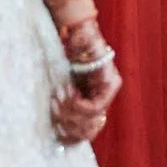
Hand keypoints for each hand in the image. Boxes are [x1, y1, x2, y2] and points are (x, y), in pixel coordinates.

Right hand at [52, 16, 119, 145]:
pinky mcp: (112, 84)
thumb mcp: (65, 85)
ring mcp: (112, 90)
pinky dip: (76, 104)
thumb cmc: (68, 58)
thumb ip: (66, 105)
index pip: (89, 131)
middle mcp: (108, 95)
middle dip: (69, 124)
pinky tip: (67, 91)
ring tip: (57, 98)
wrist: (78, 34)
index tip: (56, 126)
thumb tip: (58, 131)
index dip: (71, 133)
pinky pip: (94, 107)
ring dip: (69, 113)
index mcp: (97, 97)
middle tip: (54, 111)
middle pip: (90, 128)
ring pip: (92, 120)